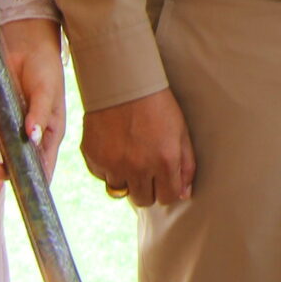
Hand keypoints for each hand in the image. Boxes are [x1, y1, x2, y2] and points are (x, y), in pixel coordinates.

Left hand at [0, 17, 66, 183]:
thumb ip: (39, 114)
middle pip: (16, 164)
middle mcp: (28, 134)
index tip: (23, 194)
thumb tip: (31, 138)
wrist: (26, 43)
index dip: (35, 184)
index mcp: (48, 134)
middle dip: (2, 170)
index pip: (44, 168)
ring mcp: (11, 124)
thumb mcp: (47, 91)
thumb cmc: (46, 68)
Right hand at [81, 88, 194, 207]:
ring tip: (128, 155)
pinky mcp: (93, 158)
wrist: (123, 81)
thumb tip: (184, 194)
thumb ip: (186, 165)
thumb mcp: (181, 131)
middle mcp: (138, 167)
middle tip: (146, 169)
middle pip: (143, 200)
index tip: (164, 180)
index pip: (168, 197)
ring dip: (126, 178)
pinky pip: (101, 176)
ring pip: (120, 190)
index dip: (167, 190)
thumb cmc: (157, 104)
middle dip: (147, 189)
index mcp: (165, 161)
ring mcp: (113, 164)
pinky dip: (107, 167)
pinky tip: (113, 147)